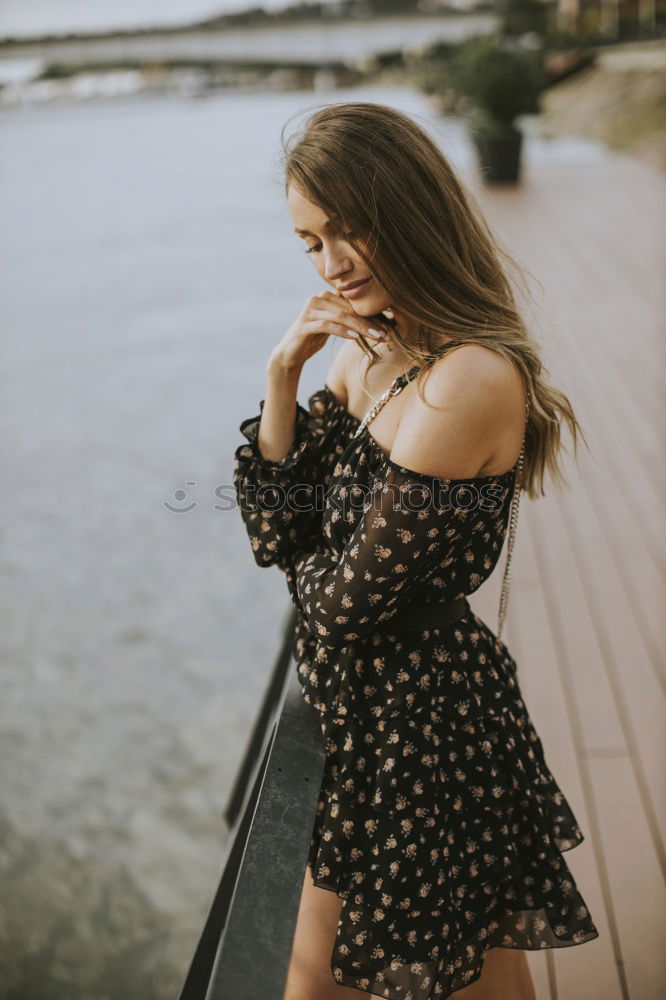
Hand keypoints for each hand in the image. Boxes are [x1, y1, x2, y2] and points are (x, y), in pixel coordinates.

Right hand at [269, 290, 388, 372]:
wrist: (290, 353)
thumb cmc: (314, 339)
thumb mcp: (333, 326)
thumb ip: (348, 318)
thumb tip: (376, 320)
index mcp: (327, 296)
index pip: (354, 304)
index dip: (372, 315)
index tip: (388, 327)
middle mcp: (318, 299)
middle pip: (350, 309)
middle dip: (370, 323)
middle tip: (386, 334)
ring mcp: (310, 310)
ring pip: (341, 316)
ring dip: (361, 327)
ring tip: (376, 337)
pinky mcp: (304, 324)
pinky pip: (327, 325)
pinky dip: (343, 330)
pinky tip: (354, 337)